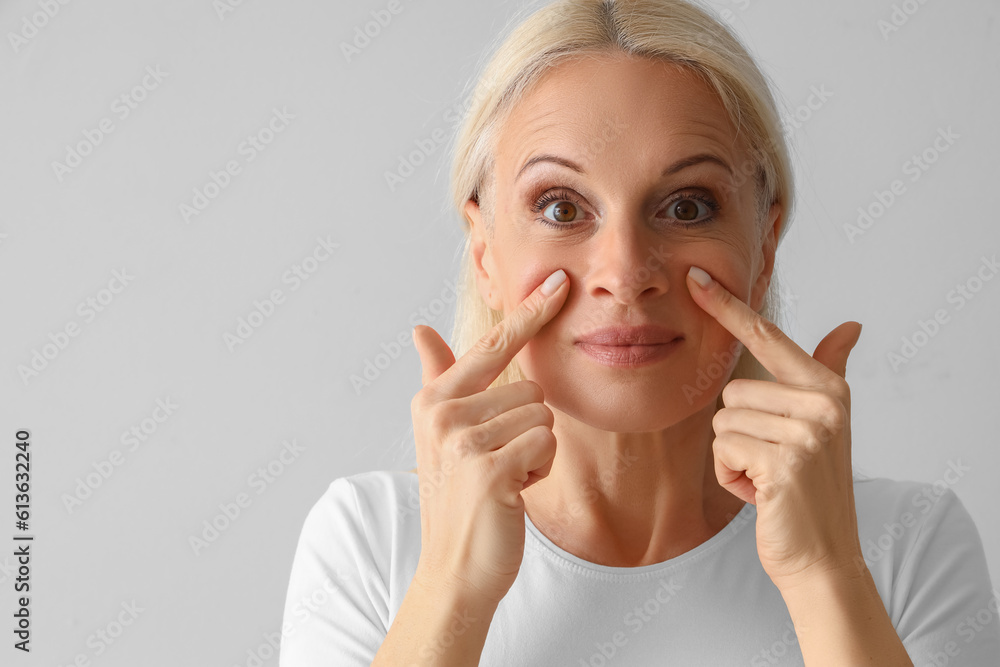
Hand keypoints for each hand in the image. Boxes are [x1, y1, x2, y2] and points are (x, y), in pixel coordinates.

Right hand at [410, 269, 569, 604]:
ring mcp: (463, 440)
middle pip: (530, 388)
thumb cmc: (458, 497)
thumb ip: (437, 378)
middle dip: (528, 428)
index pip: (491, 343)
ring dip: (535, 450)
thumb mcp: (440, 434)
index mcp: (434, 398)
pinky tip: (513, 490)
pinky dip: (539, 468)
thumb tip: (419, 328)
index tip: (560, 281)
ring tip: (504, 476)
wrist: (454, 567)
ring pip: (542, 416)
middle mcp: (442, 412)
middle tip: (499, 462)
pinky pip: (545, 442)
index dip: (529, 311)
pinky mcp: (489, 467)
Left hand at [685, 265, 863, 589]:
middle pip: (730, 393)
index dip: (728, 306)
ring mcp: (806, 432)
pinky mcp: (784, 462)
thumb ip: (829, 371)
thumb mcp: (823, 426)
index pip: (766, 336)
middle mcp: (822, 404)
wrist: (822, 557)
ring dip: (732, 457)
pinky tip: (760, 494)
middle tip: (770, 464)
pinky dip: (730, 477)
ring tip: (766, 479)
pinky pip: (722, 449)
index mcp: (827, 388)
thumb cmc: (810, 490)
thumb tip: (851, 326)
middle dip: (738, 433)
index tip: (696, 276)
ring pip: (722, 421)